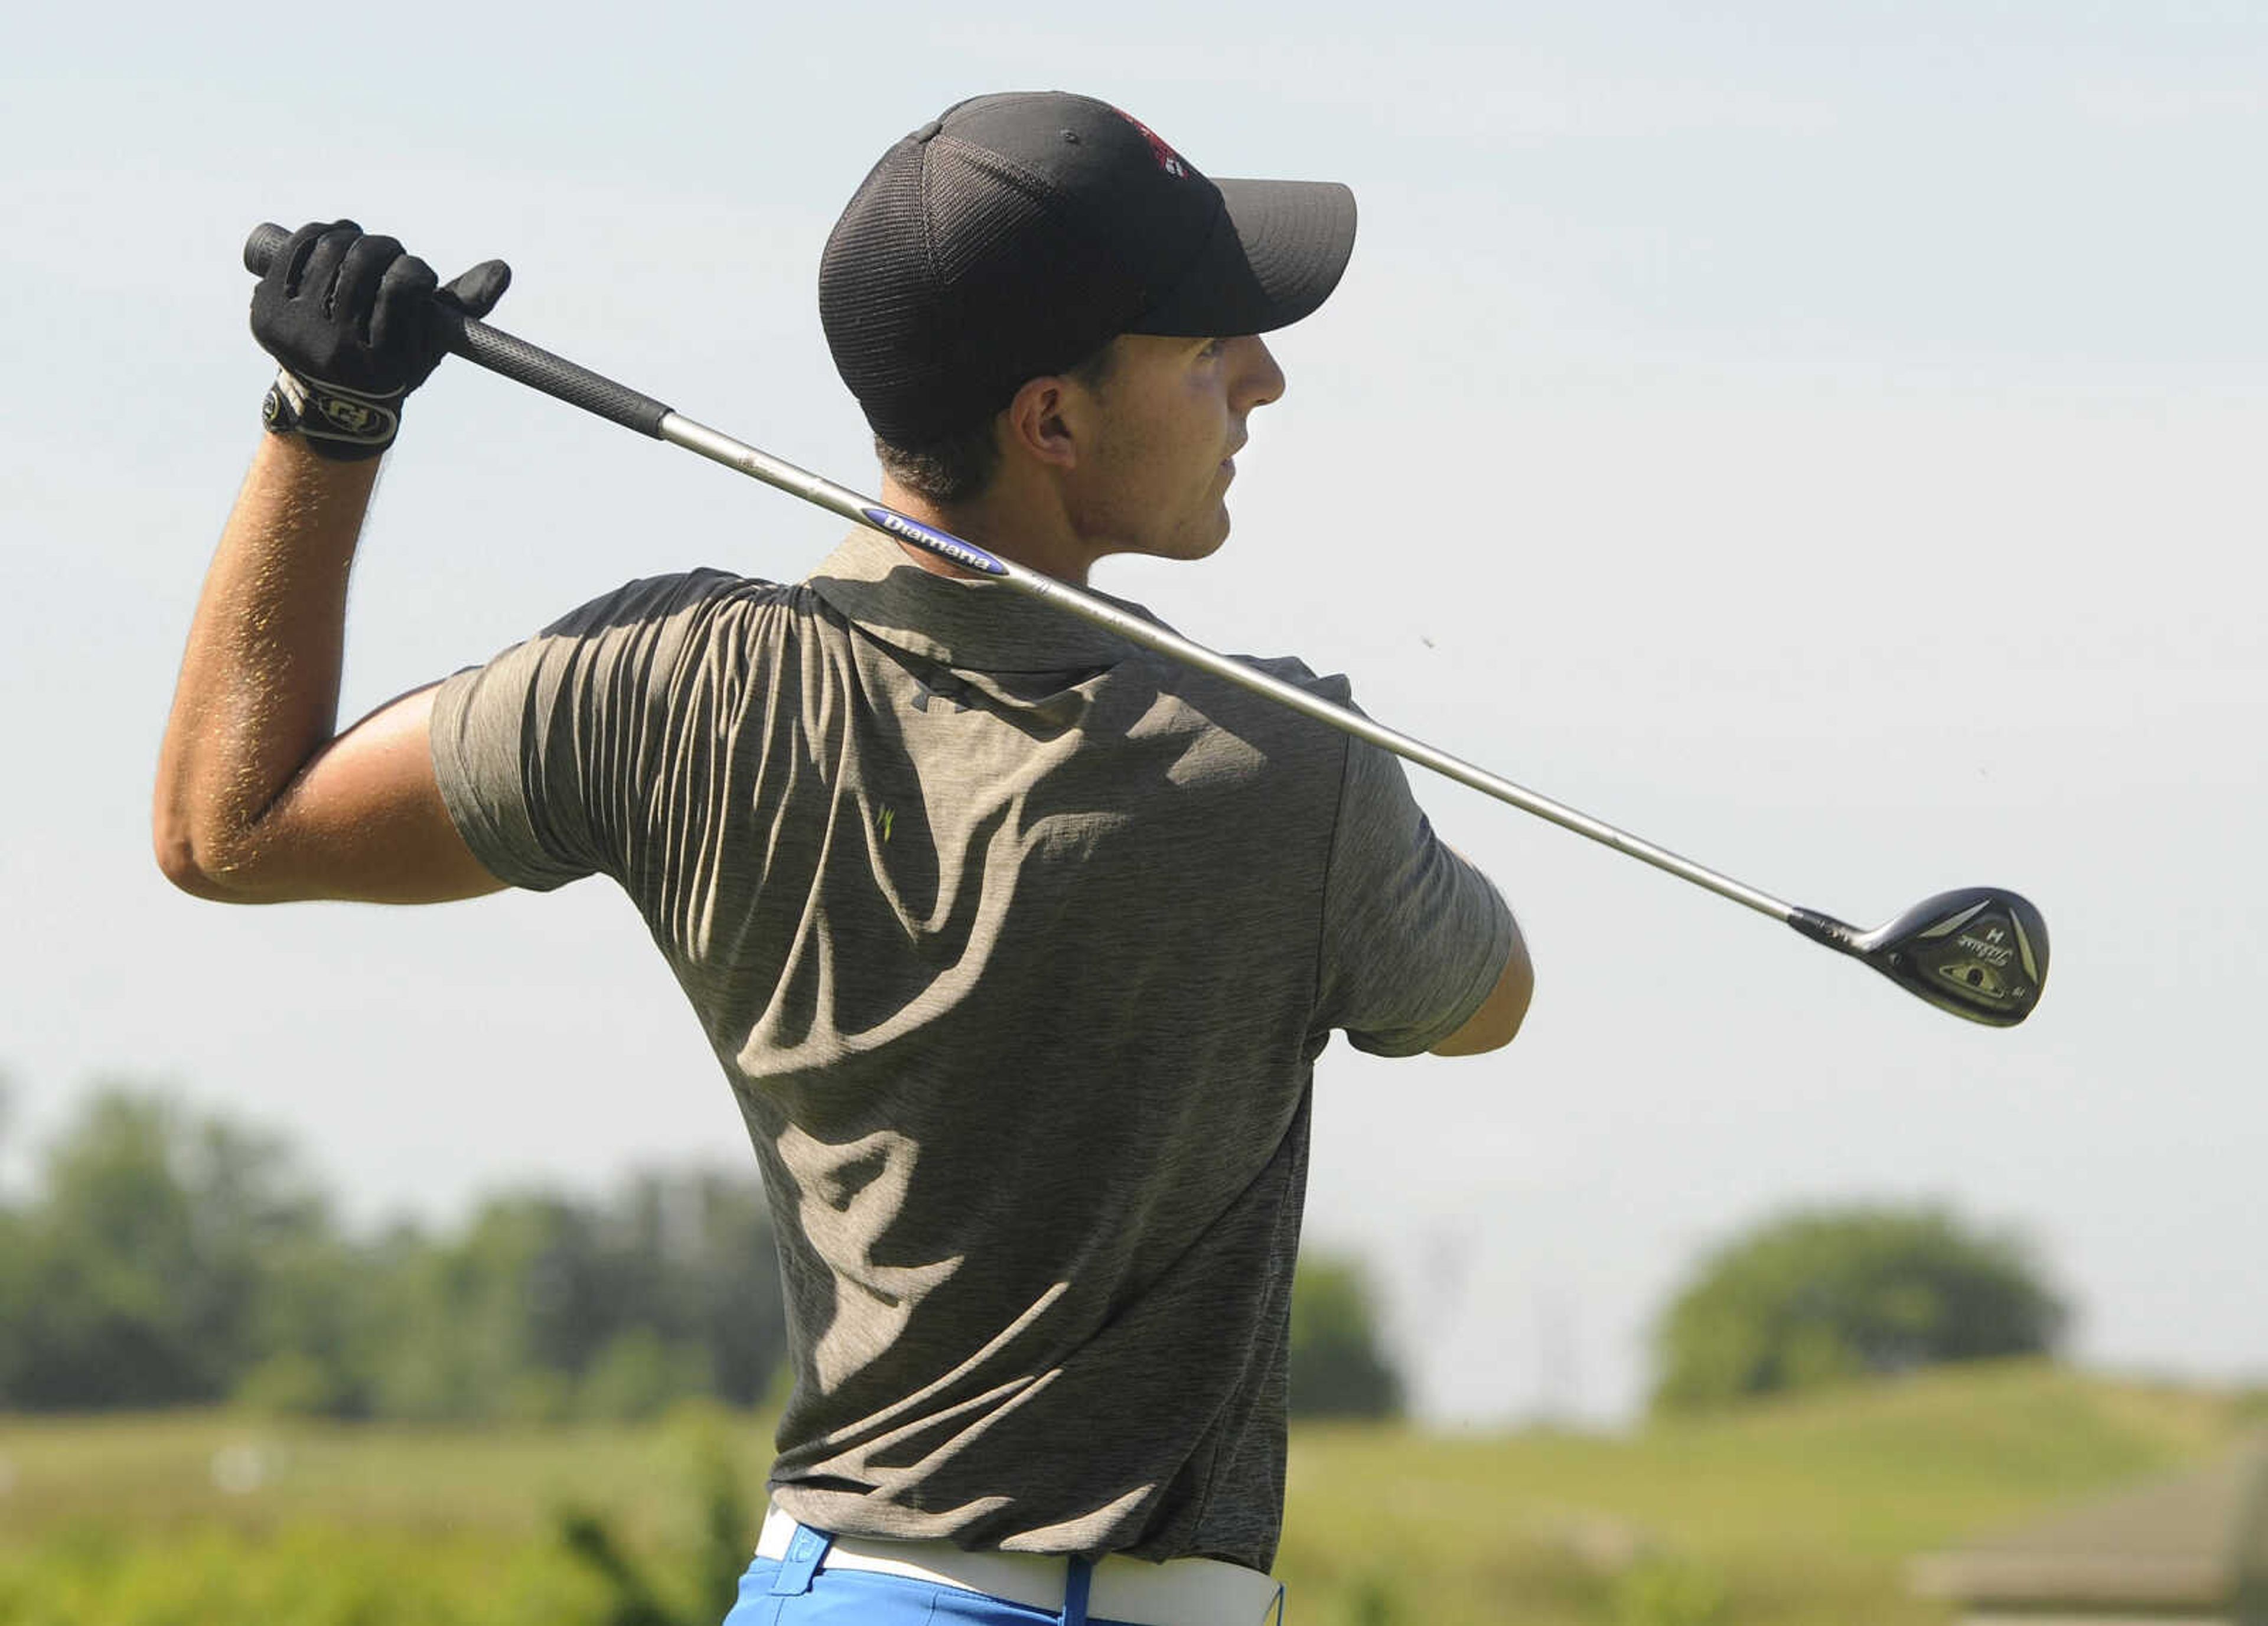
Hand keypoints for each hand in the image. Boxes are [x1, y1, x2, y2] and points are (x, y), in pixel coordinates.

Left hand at [250, 220, 509, 460]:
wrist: (328, 404)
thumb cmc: (392, 368)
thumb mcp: (431, 345)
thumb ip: (465, 305)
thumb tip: (503, 269)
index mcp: (378, 363)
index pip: (402, 286)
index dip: (416, 273)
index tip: (419, 277)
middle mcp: (330, 348)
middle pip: (361, 261)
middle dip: (384, 249)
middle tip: (391, 253)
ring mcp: (292, 328)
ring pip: (329, 249)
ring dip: (352, 236)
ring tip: (362, 245)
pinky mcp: (264, 310)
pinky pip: (294, 250)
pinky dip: (316, 234)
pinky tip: (332, 238)